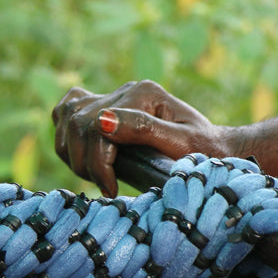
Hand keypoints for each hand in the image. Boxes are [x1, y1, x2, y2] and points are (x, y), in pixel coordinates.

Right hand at [52, 80, 224, 196]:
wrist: (212, 148)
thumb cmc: (204, 152)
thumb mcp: (183, 144)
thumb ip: (144, 130)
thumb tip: (103, 121)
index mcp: (144, 93)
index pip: (98, 126)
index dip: (99, 163)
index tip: (110, 189)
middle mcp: (126, 88)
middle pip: (78, 123)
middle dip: (84, 161)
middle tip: (104, 185)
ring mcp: (114, 95)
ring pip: (67, 117)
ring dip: (72, 152)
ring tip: (97, 175)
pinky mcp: (104, 104)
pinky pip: (67, 109)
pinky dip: (65, 133)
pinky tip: (81, 154)